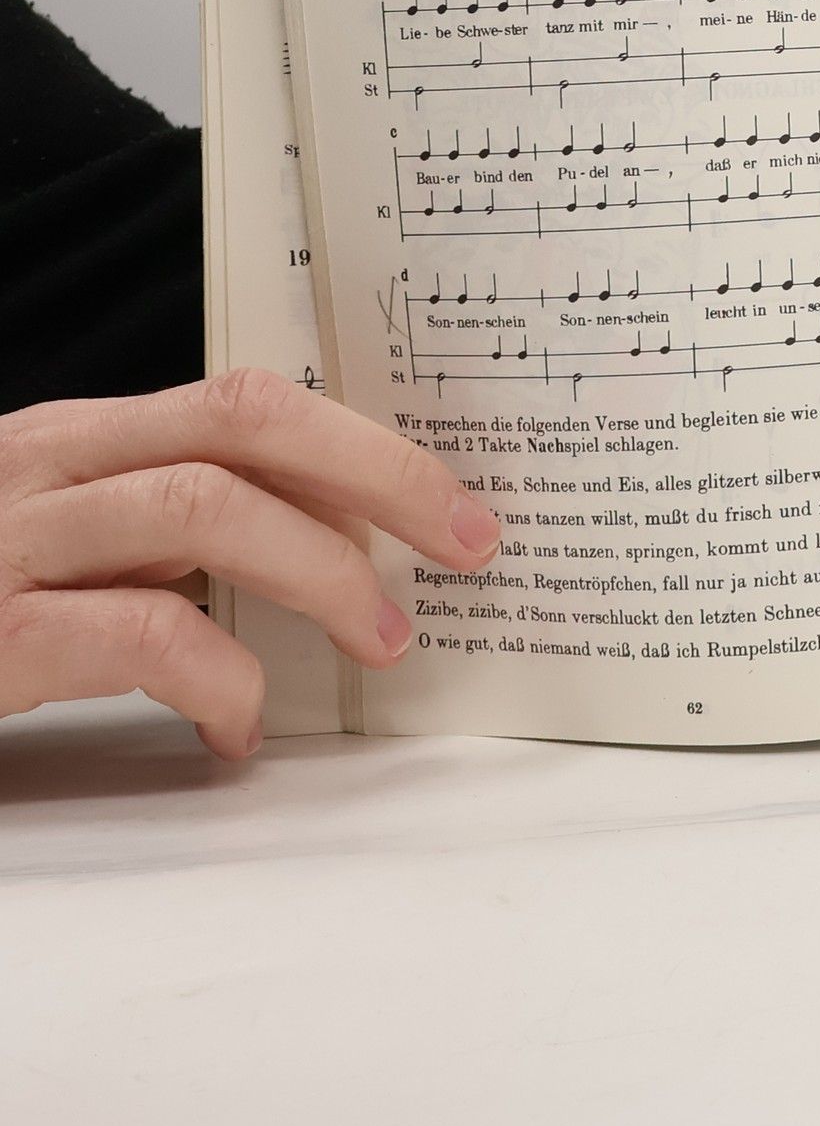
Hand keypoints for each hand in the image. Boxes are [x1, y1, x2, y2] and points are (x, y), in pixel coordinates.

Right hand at [0, 368, 500, 757]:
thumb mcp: (73, 539)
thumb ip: (177, 524)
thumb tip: (337, 533)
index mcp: (84, 437)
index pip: (249, 400)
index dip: (366, 443)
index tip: (453, 501)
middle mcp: (48, 466)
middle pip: (246, 427)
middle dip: (381, 478)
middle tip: (468, 544)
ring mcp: (11, 545)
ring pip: (203, 510)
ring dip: (321, 572)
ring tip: (383, 636)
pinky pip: (136, 635)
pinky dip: (218, 679)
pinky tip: (241, 725)